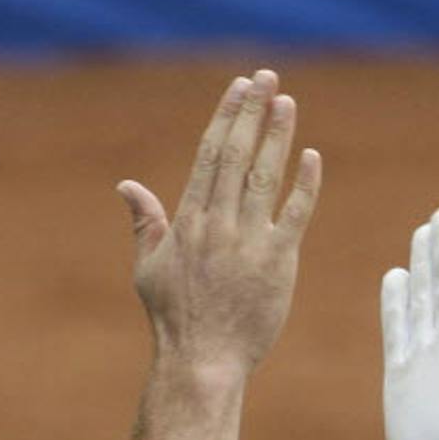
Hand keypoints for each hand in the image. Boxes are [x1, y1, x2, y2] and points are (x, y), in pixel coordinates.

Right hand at [118, 70, 321, 378]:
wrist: (202, 361)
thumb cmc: (174, 318)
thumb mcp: (149, 267)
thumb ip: (144, 222)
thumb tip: (127, 186)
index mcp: (188, 220)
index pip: (209, 154)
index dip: (226, 116)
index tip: (238, 88)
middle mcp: (217, 224)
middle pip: (236, 154)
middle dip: (252, 112)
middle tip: (266, 78)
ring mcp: (248, 243)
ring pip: (264, 177)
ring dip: (277, 136)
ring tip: (287, 103)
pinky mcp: (277, 265)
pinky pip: (294, 216)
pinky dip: (304, 186)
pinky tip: (311, 157)